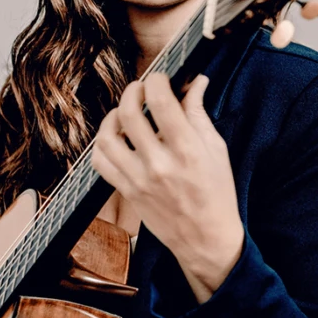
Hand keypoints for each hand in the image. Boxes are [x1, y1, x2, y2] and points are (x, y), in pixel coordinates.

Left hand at [91, 73, 244, 301]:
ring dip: (112, 117)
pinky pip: (100, 164)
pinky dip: (102, 145)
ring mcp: (139, 180)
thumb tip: (195, 82)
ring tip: (124, 112)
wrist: (206, 238)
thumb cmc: (217, 193)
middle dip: (132, 91)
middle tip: (140, 88)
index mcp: (187, 150)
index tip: (161, 79)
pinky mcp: (127, 192)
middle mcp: (159, 164)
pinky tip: (115, 138)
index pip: (162, 102)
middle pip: (129, 114)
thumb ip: (199, 114)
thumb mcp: (216, 149)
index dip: (157, 81)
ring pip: (107, 138)